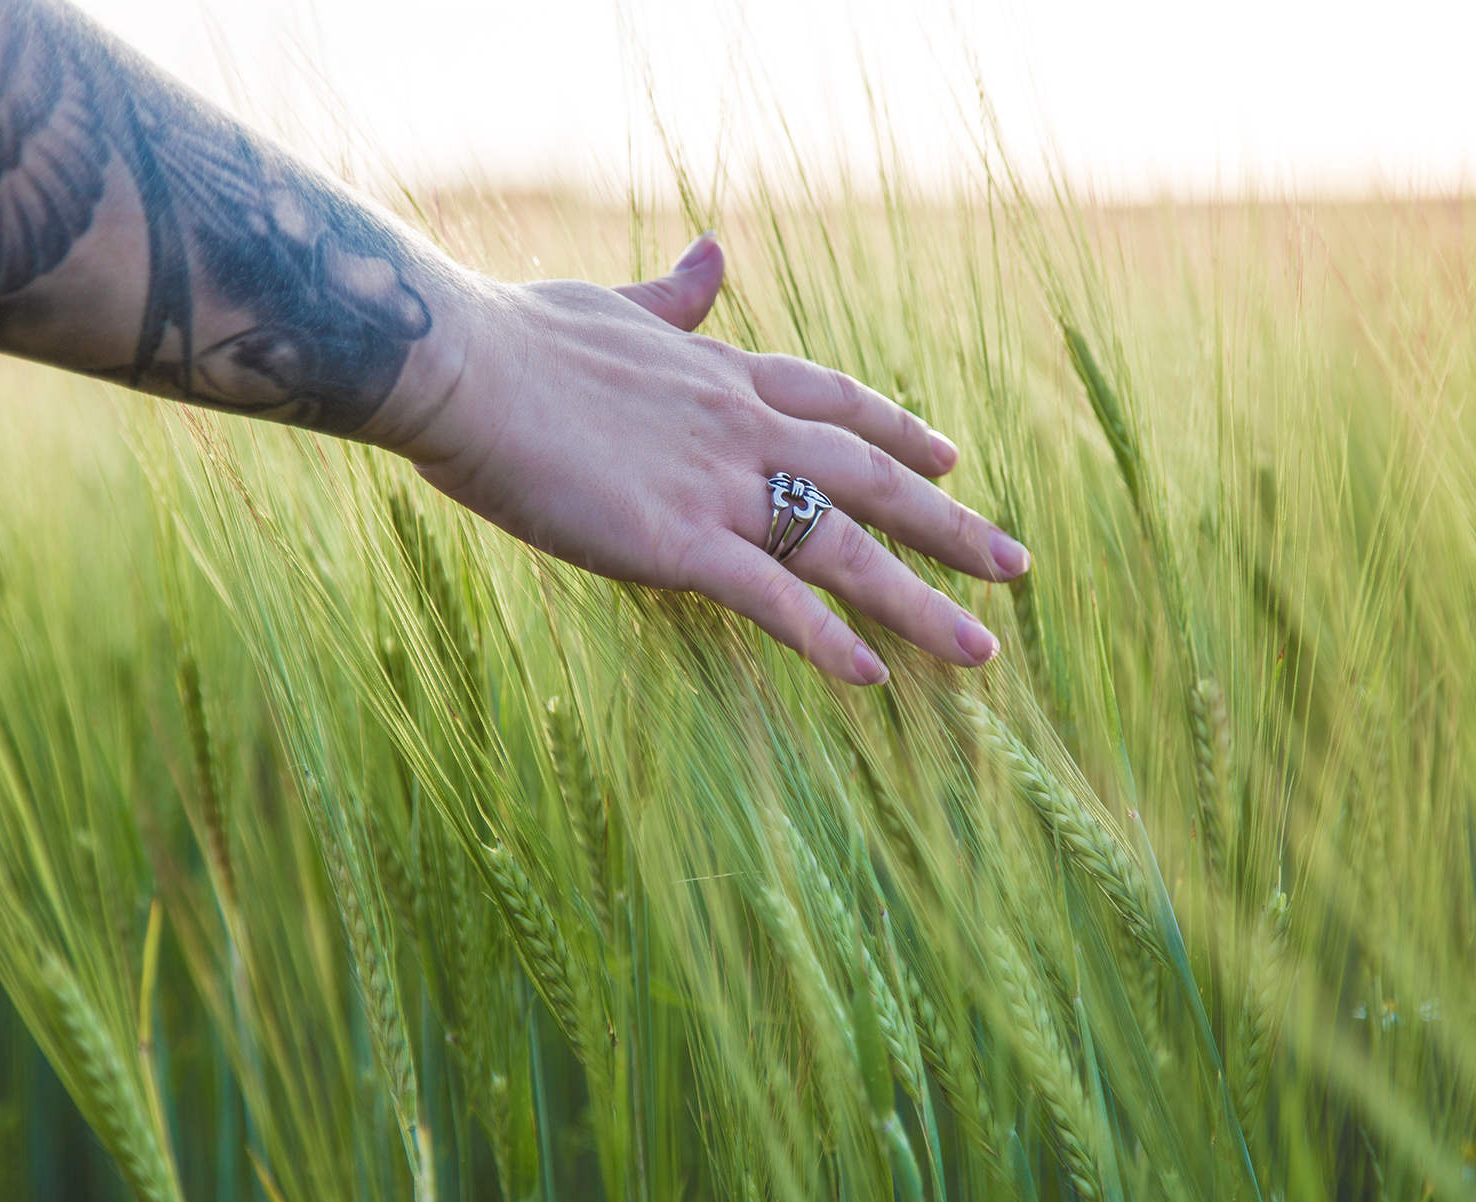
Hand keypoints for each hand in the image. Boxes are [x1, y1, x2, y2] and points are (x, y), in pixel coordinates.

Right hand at [399, 233, 1030, 685]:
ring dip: (922, 601)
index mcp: (725, 376)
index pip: (838, 404)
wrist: (460, 365)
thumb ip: (676, 296)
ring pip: (846, 549)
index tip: (947, 455)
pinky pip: (772, 599)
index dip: (898, 432)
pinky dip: (826, 639)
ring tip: (983, 648)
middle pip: (872, 481)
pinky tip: (873, 677)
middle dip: (951, 525)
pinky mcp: (678, 543)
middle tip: (1016, 565)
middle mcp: (744, 429)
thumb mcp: (612, 305)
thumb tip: (715, 250)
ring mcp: (718, 487)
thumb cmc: (516, 335)